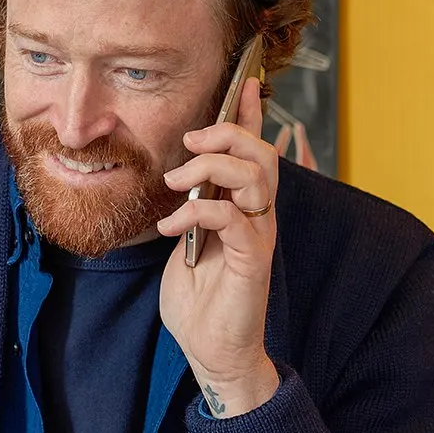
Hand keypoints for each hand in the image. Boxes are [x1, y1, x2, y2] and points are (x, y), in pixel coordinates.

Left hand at [157, 77, 280, 417]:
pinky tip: (174, 227)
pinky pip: (235, 216)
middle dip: (226, 133)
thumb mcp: (187, 239)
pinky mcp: (253, 259)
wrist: (211, 350)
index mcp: (243, 205)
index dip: (249, 115)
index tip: (243, 82)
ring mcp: (259, 235)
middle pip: (261, 152)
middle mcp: (258, 214)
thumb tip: (173, 175)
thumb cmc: (199, 298)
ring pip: (255, 176)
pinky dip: (198, 211)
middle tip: (189, 140)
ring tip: (175, 186)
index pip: (254, 150)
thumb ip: (188, 207)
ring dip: (211, 167)